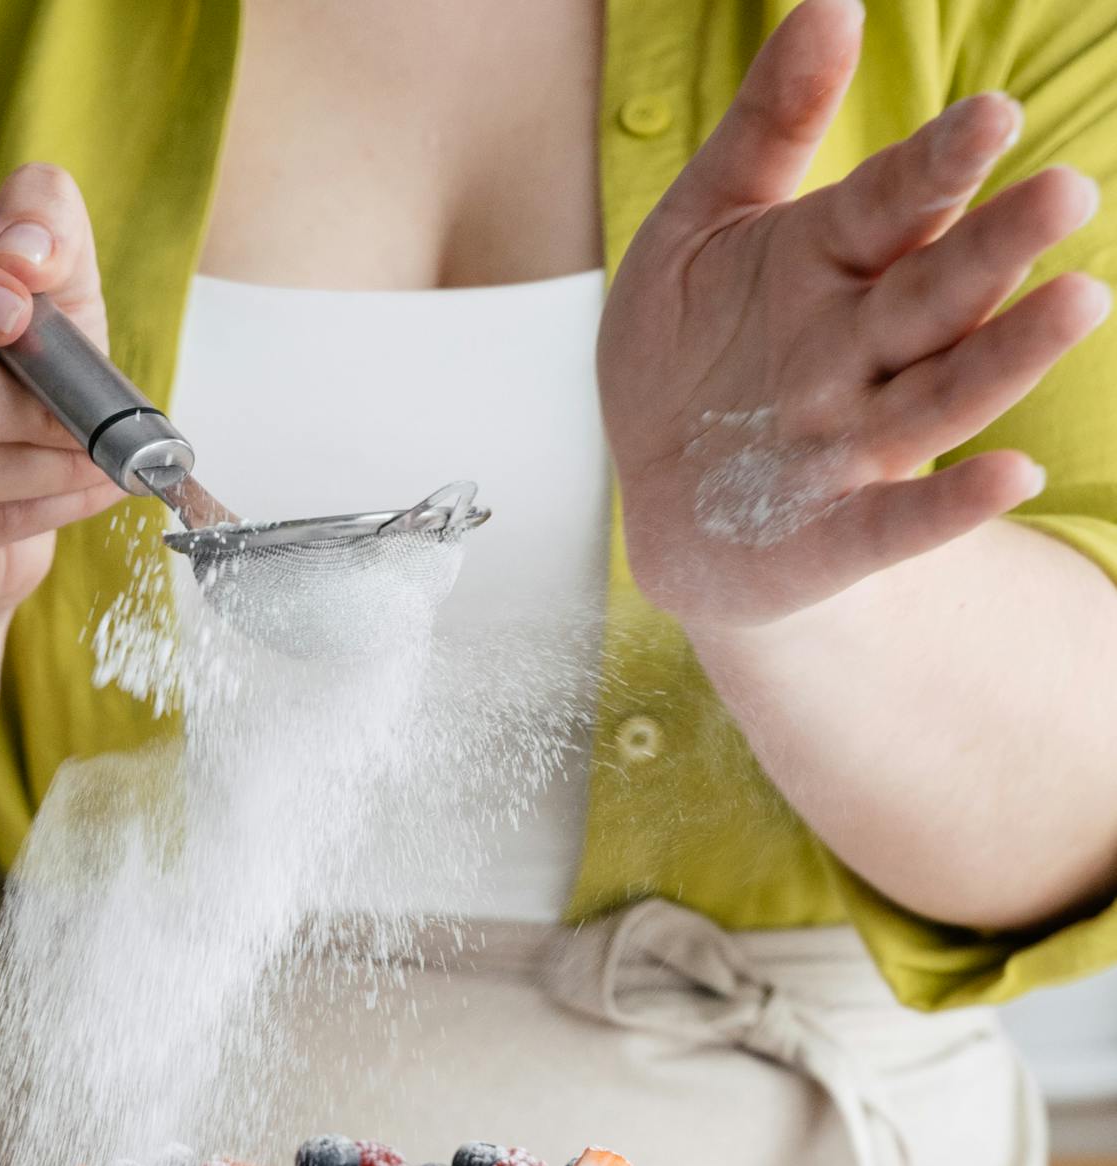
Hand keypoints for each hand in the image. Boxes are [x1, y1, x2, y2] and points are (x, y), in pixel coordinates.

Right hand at [0, 162, 119, 627]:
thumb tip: (26, 252)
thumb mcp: (41, 282)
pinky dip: (37, 509)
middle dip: (20, 400)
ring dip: (37, 463)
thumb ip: (44, 224)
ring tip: (92, 457)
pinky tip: (79, 491)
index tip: (19, 312)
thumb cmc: (1, 370)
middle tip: (83, 414)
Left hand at [598, 0, 1111, 627]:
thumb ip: (768, 126)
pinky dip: (949, 504)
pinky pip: (896, 521)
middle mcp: (857, 351)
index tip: (991, 117)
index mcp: (832, 262)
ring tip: (1077, 302)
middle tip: (1066, 192)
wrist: (666, 507)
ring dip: (1009, 353)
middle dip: (998, 245)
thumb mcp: (701, 228)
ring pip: (941, 393)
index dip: (940, 163)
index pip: (896, 203)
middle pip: (938, 292)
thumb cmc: (692, 355)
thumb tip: (833, 2)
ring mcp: (849, 445)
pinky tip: (1011, 477)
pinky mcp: (831, 535)